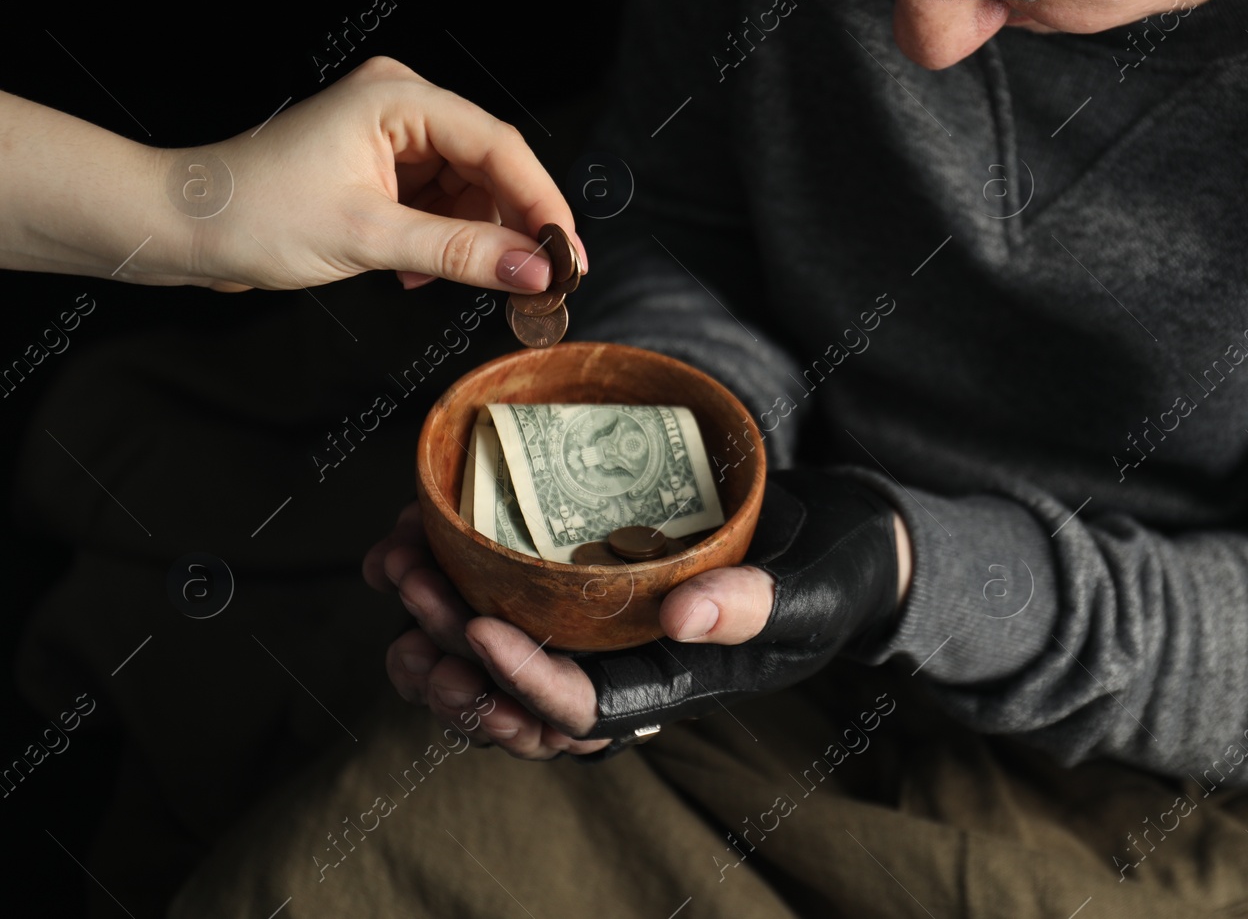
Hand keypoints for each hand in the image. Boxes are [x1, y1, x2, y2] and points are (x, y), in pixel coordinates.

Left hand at [182, 56, 583, 292]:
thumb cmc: (255, 213)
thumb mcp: (367, 238)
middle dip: (513, 225)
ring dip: (474, 239)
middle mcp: (402, 105)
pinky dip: (442, 241)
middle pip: (491, 165)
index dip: (540, 203)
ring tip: (455, 279)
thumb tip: (534, 269)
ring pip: (470, 189)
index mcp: (398, 97)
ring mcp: (392, 137)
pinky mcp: (383, 168)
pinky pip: (441, 203)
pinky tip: (416, 270)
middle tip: (541, 279)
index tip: (568, 255)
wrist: (184, 226)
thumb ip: (459, 252)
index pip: (498, 146)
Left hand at [364, 470, 910, 759]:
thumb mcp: (811, 590)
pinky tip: (418, 544)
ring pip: (496, 667)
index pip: (586, 712)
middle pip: (519, 700)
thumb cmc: (836, 573)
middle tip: (411, 585)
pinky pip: (506, 614)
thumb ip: (754, 606)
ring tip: (396, 567)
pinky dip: (453, 585)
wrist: (842, 543)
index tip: (473, 628)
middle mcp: (628, 671)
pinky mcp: (590, 596)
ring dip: (432, 626)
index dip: (522, 682)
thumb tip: (681, 615)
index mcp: (677, 687)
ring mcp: (604, 637)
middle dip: (450, 654)